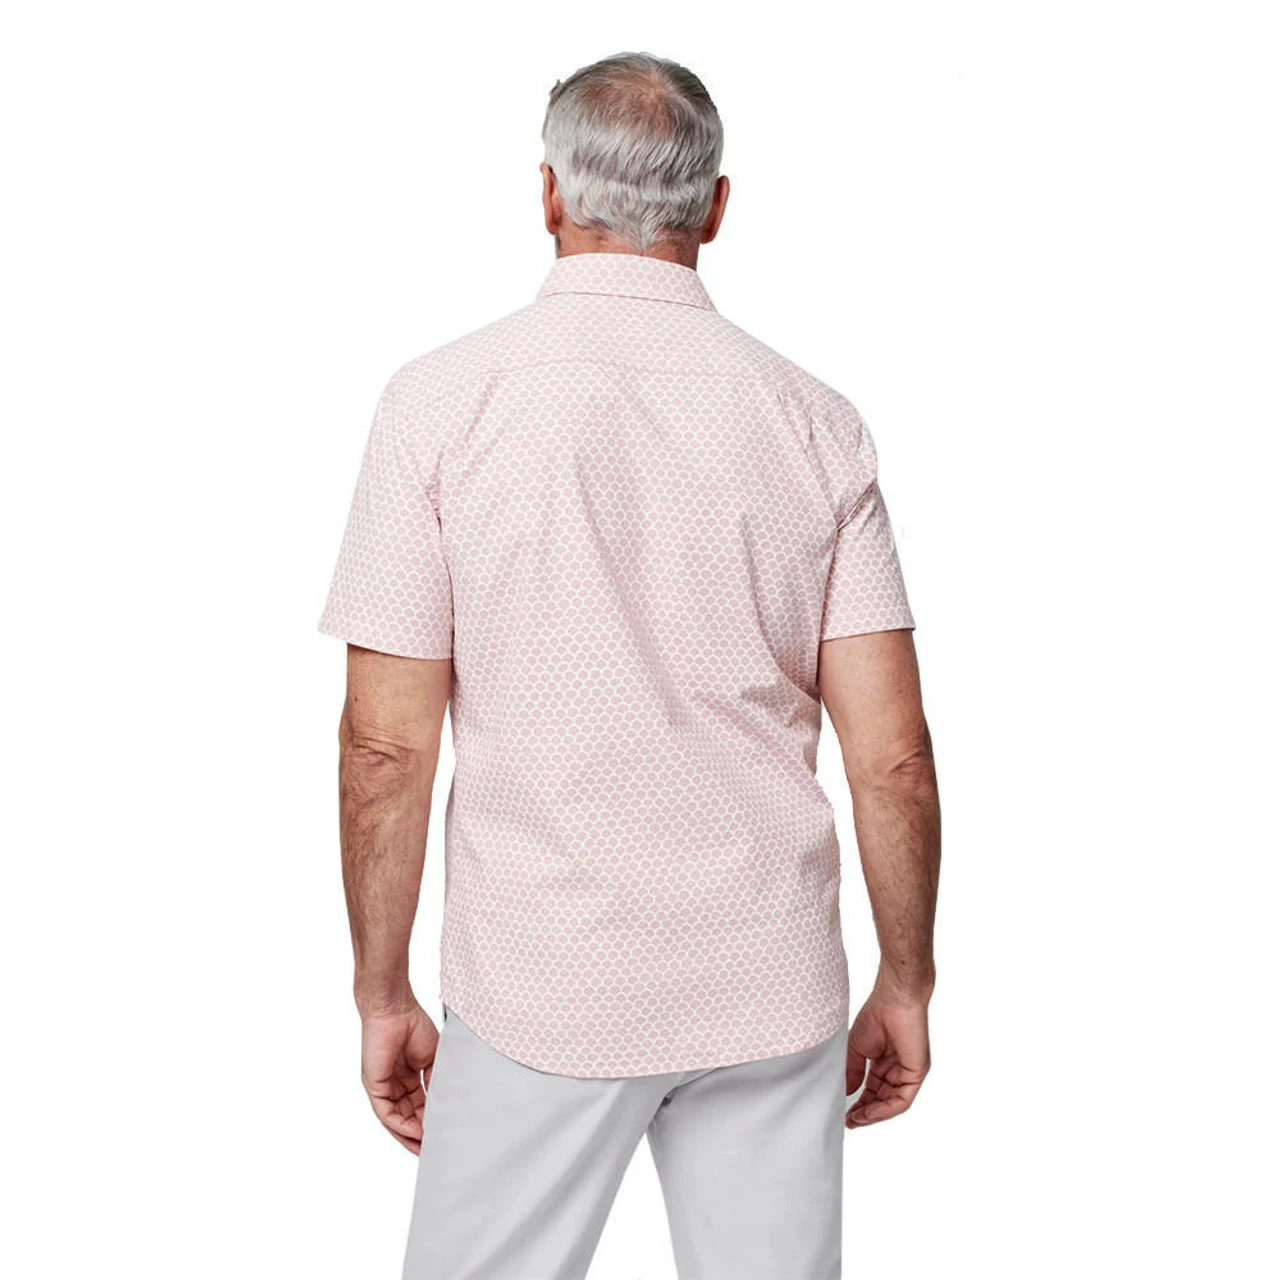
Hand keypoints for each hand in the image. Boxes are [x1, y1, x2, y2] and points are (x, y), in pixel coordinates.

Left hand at [360, 1000, 438, 1153]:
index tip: (444, 1135)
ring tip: (426, 1148)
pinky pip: (386, 1113)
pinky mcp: (374, 1086)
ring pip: (395, 1120)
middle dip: (421, 1135)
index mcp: (408, 1078)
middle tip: (435, 1150)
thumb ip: (435, 1081)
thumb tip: (443, 1104)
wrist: (395, 1008)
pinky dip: (400, 1125)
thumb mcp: (432, 1058)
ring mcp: (382, 1087)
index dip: (430, 1122)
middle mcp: (394, 1085)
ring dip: (410, 1136)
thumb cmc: (413, 1025)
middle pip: (407, 1118)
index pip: (419, 1107)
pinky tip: (415, 1133)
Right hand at [844, 983, 930, 1126]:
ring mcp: (908, 1073)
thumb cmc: (877, 1015)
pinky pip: (902, 1099)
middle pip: (883, 1100)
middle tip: (849, 1122)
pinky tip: (869, 1112)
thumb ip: (853, 1072)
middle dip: (866, 1113)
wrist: (893, 1000)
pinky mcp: (916, 1073)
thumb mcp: (857, 1048)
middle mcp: (898, 1070)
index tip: (846, 1114)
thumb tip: (846, 1093)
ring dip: (874, 1114)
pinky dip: (885, 1109)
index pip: (873, 1090)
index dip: (860, 1104)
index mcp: (885, 1063)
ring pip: (892, 1103)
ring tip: (856, 1120)